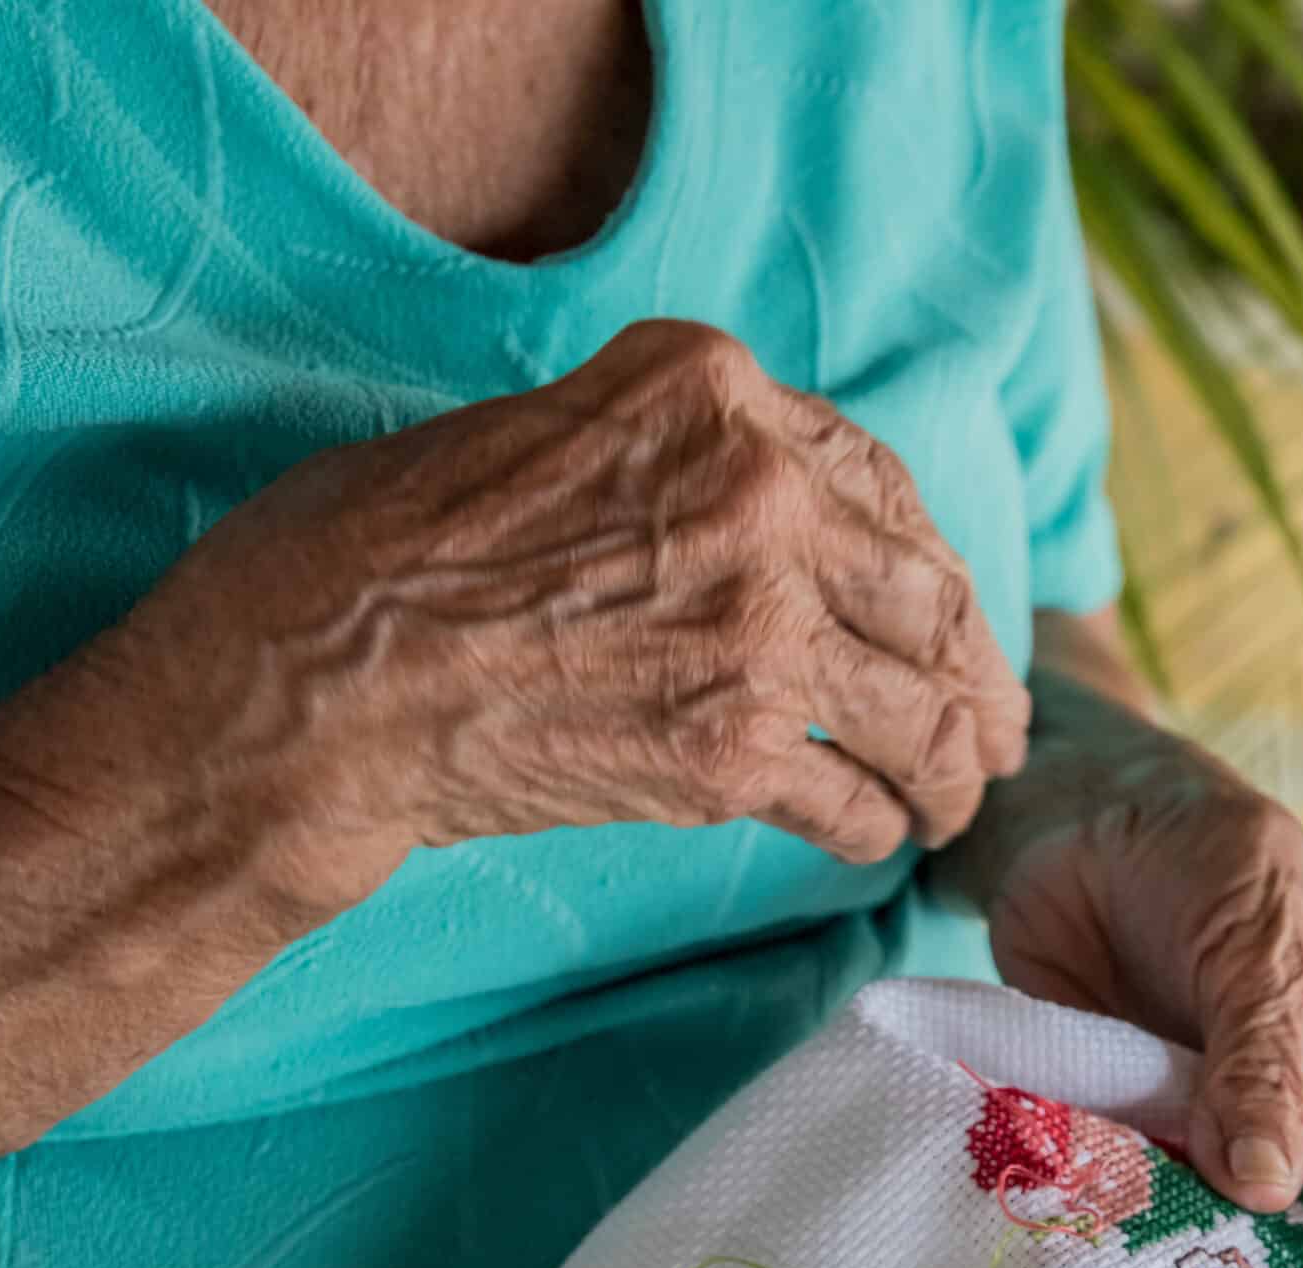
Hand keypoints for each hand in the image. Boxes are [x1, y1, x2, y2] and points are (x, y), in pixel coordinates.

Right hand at [65, 319, 1029, 910]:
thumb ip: (675, 454)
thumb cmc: (379, 554)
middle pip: (925, 594)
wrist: (309, 688)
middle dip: (974, 669)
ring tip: (956, 799)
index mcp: (711, 393)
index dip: (929, 559)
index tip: (950, 607)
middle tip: (993, 723)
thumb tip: (767, 513)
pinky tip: (875, 838)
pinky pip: (850, 796)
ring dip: (950, 764)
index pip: (882, 482)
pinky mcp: (728, 749)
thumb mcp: (541, 427)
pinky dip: (875, 826)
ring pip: (917, 706)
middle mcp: (758, 495)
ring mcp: (756, 624)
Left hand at [933, 649, 1302, 1211]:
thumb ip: (1263, 1068)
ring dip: (1140, 1227)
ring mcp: (1163, 1117)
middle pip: (1249, 1211)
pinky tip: (1060, 1229)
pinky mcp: (1080, 1111)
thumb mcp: (1260, 957)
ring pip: (1162, 1199)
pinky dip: (1068, 1191)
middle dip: (1224, 1251)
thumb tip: (1270, 1188)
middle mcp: (1246, 1113)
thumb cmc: (1207, 866)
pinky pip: (1079, 1167)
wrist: (1080, 812)